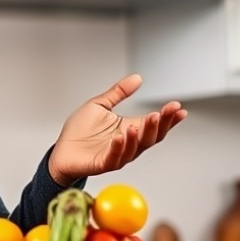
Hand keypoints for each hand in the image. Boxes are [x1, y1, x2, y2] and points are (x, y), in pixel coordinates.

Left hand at [48, 74, 186, 185]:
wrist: (61, 151)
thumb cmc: (80, 131)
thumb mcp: (100, 105)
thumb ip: (118, 93)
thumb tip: (137, 78)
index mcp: (129, 129)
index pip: (154, 124)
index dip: (168, 117)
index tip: (178, 107)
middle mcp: (127, 143)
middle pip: (150, 136)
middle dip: (160, 124)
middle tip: (166, 112)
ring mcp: (116, 154)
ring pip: (135, 148)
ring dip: (142, 134)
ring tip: (146, 120)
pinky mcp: (102, 163)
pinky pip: (114, 157)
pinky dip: (119, 147)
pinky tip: (121, 136)